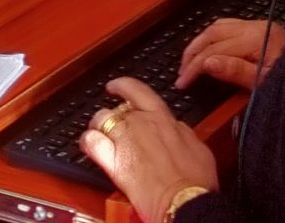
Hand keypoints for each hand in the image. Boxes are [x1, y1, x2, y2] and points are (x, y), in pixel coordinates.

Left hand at [78, 78, 219, 222]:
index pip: (136, 90)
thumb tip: (175, 128)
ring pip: (100, 120)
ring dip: (98, 125)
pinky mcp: (113, 161)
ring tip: (100, 133)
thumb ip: (181, 132)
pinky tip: (89, 144)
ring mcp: (125, 140)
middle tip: (113, 123)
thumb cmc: (194, 179)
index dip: (122, 85)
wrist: (183, 200)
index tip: (115, 87)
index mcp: (162, 117)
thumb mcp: (197, 146)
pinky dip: (87, 140)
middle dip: (113, 115)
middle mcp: (140, 123)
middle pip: (116, 109)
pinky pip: (91, 142)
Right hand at [178, 18, 284, 88]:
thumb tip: (207, 63)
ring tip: (188, 61)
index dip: (194, 67)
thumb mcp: (266, 83)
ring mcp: (258, 24)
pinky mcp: (261, 27)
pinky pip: (229, 25)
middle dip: (193, 52)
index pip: (214, 51)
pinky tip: (207, 48)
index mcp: (255, 39)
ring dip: (200, 41)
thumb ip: (236, 72)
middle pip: (213, 33)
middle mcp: (254, 26)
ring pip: (218, 26)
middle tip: (180, 73)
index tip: (181, 83)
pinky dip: (212, 35)